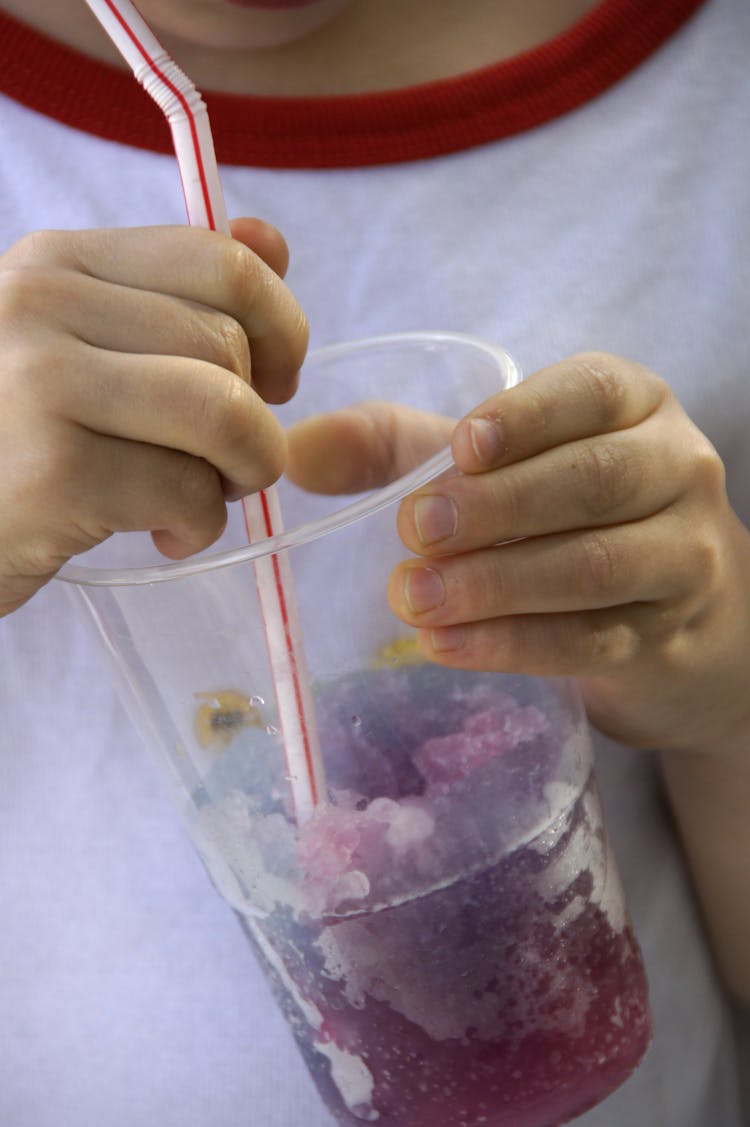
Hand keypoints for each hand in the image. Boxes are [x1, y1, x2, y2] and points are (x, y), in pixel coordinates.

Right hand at [0, 218, 307, 615]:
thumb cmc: (14, 441)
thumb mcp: (83, 349)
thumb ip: (175, 296)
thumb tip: (271, 243)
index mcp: (59, 260)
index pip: (225, 262)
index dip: (282, 328)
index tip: (275, 383)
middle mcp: (41, 301)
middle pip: (230, 348)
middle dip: (255, 423)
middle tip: (221, 466)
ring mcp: (40, 381)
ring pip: (224, 413)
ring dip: (242, 472)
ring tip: (202, 499)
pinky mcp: (52, 470)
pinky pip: (189, 491)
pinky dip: (200, 526)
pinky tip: (162, 534)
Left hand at [289, 354, 749, 753]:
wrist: (671, 615)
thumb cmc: (565, 516)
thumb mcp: (495, 468)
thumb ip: (399, 450)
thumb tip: (297, 452)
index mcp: (633, 406)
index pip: (592, 393)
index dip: (526, 418)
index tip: (460, 449)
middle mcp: (677, 469)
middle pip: (595, 481)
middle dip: (499, 507)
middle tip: (415, 531)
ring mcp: (685, 556)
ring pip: (596, 565)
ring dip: (497, 584)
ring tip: (413, 599)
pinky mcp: (668, 637)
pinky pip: (591, 640)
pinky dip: (512, 643)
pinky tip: (444, 644)